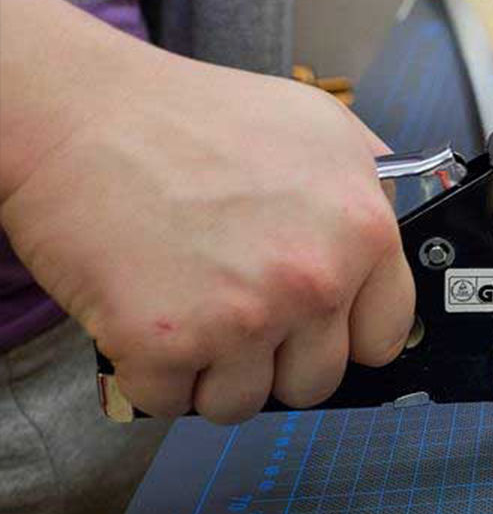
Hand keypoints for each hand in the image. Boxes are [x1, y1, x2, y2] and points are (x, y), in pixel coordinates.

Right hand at [1, 47, 413, 422]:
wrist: (76, 111)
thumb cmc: (187, 114)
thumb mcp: (317, 126)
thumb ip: (367, 185)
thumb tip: (395, 221)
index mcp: (361, 231)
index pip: (385, 336)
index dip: (346, 336)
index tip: (317, 328)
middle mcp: (313, 280)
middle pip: (315, 381)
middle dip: (275, 358)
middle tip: (234, 309)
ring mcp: (243, 318)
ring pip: (243, 402)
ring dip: (211, 372)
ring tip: (186, 307)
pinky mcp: (166, 344)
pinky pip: (170, 402)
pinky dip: (150, 375)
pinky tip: (143, 315)